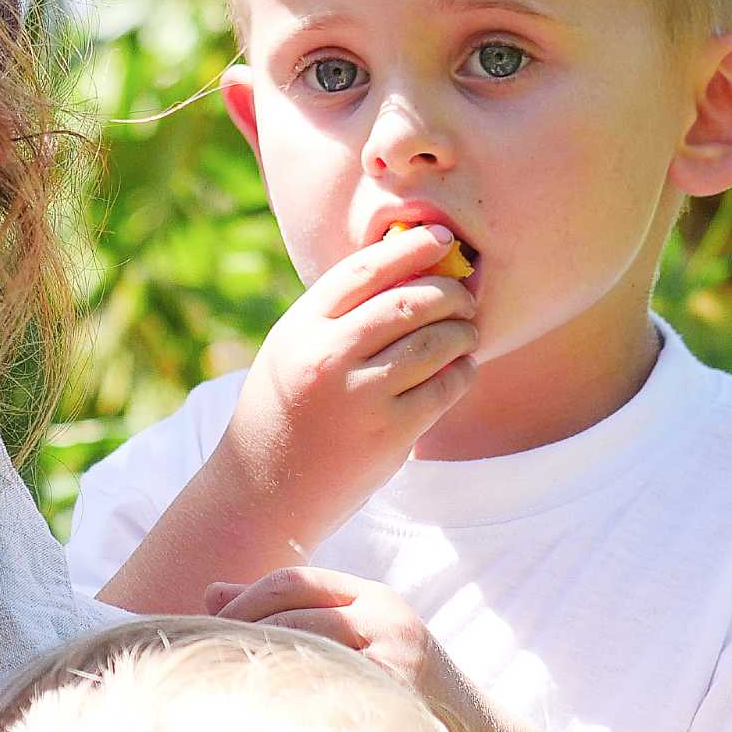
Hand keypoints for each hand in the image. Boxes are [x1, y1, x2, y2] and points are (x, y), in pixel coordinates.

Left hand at [206, 567, 501, 731]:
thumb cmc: (407, 703)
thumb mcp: (361, 647)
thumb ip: (296, 618)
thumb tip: (211, 594)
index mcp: (377, 601)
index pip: (294, 581)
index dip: (244, 601)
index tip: (208, 625)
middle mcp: (388, 620)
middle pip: (292, 611)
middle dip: (243, 632)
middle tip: (204, 662)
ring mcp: (396, 659)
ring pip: (303, 648)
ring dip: (260, 668)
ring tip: (224, 691)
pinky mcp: (397, 700)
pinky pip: (325, 693)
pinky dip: (289, 704)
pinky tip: (262, 722)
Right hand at [218, 225, 479, 549]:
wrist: (264, 493)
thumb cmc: (286, 413)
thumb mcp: (292, 351)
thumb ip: (338, 315)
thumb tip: (410, 272)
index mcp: (301, 329)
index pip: (364, 270)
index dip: (410, 246)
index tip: (443, 237)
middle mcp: (327, 357)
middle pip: (408, 302)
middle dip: (450, 292)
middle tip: (466, 297)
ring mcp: (360, 396)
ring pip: (435, 343)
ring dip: (462, 332)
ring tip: (466, 334)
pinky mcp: (389, 433)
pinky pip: (444, 389)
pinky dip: (463, 373)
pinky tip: (462, 370)